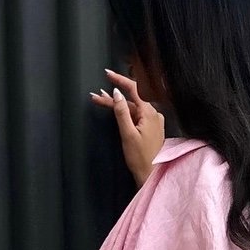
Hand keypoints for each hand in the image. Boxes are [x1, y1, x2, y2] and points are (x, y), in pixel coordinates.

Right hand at [90, 67, 164, 185]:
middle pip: (131, 99)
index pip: (134, 89)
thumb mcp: (127, 134)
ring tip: (100, 100)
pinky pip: (136, 115)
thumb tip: (116, 93)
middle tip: (96, 95)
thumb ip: (121, 112)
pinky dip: (125, 112)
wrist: (151, 174)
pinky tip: (116, 111)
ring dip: (117, 105)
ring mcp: (153, 121)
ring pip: (132, 108)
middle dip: (113, 96)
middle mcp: (153, 114)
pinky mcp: (151, 128)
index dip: (120, 80)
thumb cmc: (140, 158)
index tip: (107, 74)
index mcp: (149, 113)